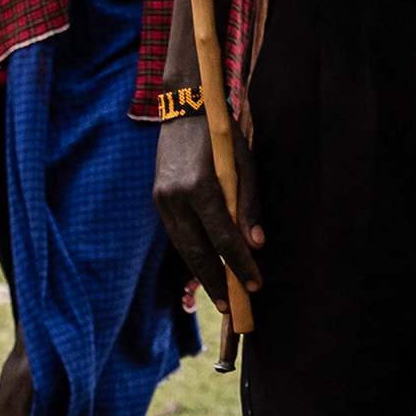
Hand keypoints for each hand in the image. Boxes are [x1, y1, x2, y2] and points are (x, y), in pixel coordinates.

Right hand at [154, 104, 257, 297]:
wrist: (184, 107)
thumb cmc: (222, 134)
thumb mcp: (244, 164)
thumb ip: (249, 205)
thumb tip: (257, 244)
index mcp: (201, 187)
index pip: (223, 238)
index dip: (240, 264)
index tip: (255, 284)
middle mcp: (176, 198)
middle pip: (197, 252)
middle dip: (215, 282)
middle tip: (232, 307)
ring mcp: (163, 200)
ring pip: (183, 247)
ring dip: (201, 273)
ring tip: (220, 295)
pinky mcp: (158, 199)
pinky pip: (177, 234)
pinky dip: (191, 252)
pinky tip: (205, 266)